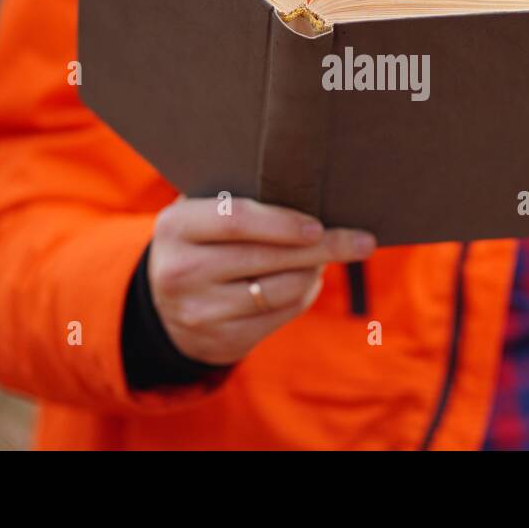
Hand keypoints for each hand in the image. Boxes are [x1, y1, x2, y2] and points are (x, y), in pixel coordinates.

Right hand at [147, 196, 375, 364]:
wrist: (166, 310)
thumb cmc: (201, 244)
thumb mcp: (201, 215)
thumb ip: (237, 198)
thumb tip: (308, 186)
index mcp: (176, 228)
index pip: (236, 220)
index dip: (283, 222)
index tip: (319, 225)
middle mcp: (181, 272)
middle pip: (267, 257)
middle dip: (323, 248)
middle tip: (362, 241)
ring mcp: (201, 311)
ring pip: (282, 289)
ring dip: (314, 272)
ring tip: (326, 256)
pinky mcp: (223, 341)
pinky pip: (282, 314)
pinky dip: (304, 295)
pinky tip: (308, 280)